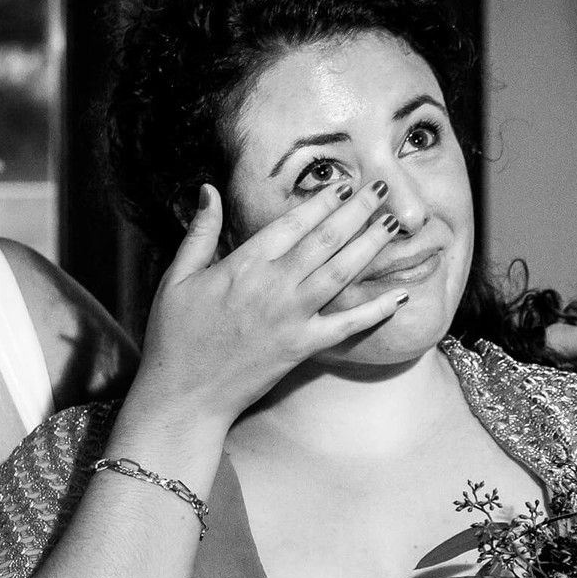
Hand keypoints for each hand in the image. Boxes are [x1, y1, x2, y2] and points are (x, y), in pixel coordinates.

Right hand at [132, 182, 409, 427]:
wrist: (185, 395)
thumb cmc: (175, 336)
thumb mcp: (178, 276)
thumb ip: (200, 231)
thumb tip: (208, 189)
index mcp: (244, 263)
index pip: (293, 222)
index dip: (322, 200)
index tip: (344, 183)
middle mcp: (274, 285)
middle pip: (326, 239)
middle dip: (357, 211)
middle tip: (382, 189)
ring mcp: (292, 317)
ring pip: (342, 273)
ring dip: (371, 246)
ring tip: (394, 224)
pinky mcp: (303, 346)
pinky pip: (348, 325)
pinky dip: (376, 310)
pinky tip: (401, 294)